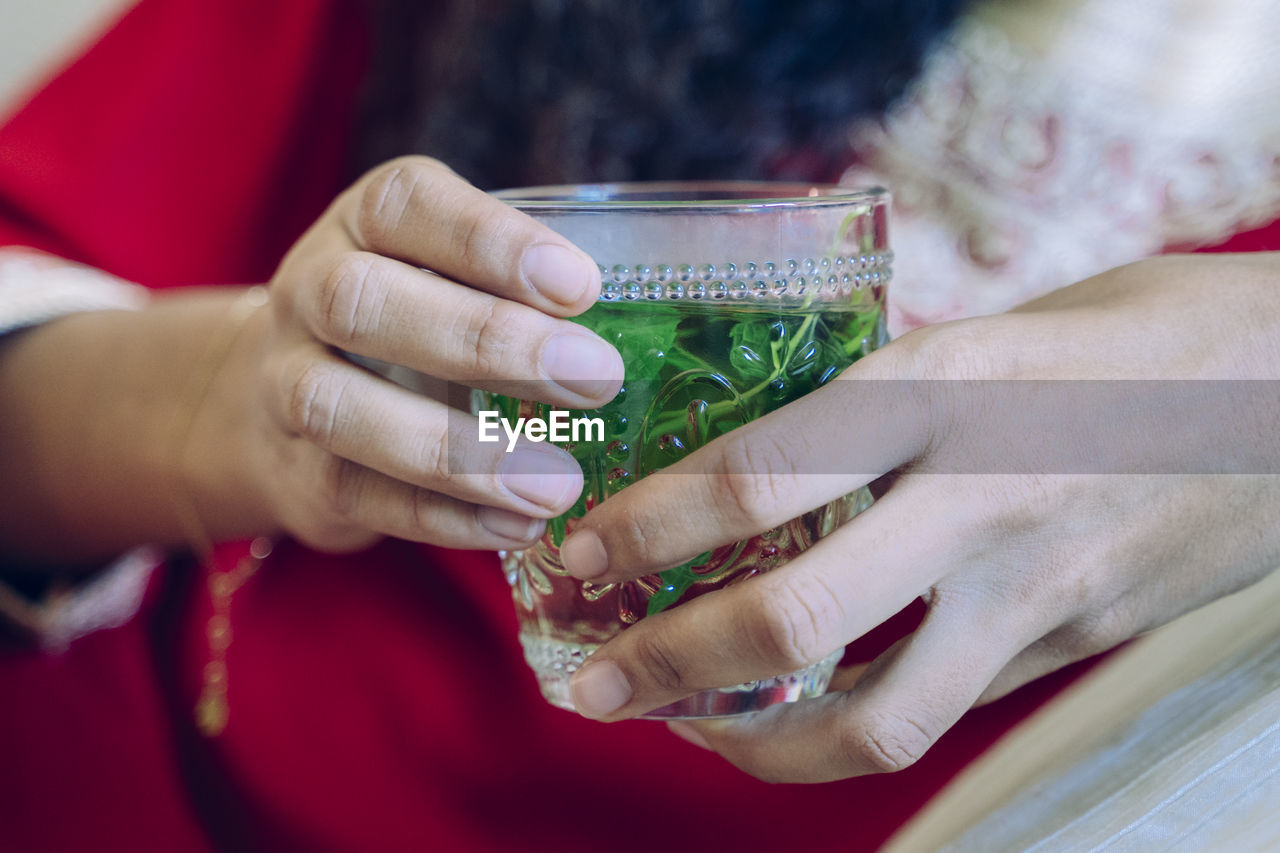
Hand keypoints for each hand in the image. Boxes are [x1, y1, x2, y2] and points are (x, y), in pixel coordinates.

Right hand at [207, 156, 621, 552]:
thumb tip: (649, 320)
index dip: (490, 242)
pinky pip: (353, 493)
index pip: (407, 204)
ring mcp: (285, 382)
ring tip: (557, 484)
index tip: (581, 287)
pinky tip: (517, 526)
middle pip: (364, 300)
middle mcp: (310, 291)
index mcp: (363, 224)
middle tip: (595, 380)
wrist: (283, 402)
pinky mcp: (295, 470)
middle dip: (485, 341)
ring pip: (338, 406)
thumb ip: (522, 288)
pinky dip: (441, 516)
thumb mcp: (454, 281)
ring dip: (458, 452)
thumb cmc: (415, 325)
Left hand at [556, 254, 1279, 782]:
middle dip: (672, 665)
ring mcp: (1036, 592)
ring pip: (877, 719)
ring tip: (686, 733)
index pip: (764, 473)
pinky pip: (941, 713)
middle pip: (799, 618)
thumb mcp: (1006, 325)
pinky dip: (849, 731)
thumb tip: (778, 434)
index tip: (582, 554)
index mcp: (951, 389)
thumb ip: (894, 385)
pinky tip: (800, 717)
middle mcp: (983, 500)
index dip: (653, 527)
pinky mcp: (1071, 646)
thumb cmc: (1147, 332)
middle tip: (593, 684)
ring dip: (757, 746)